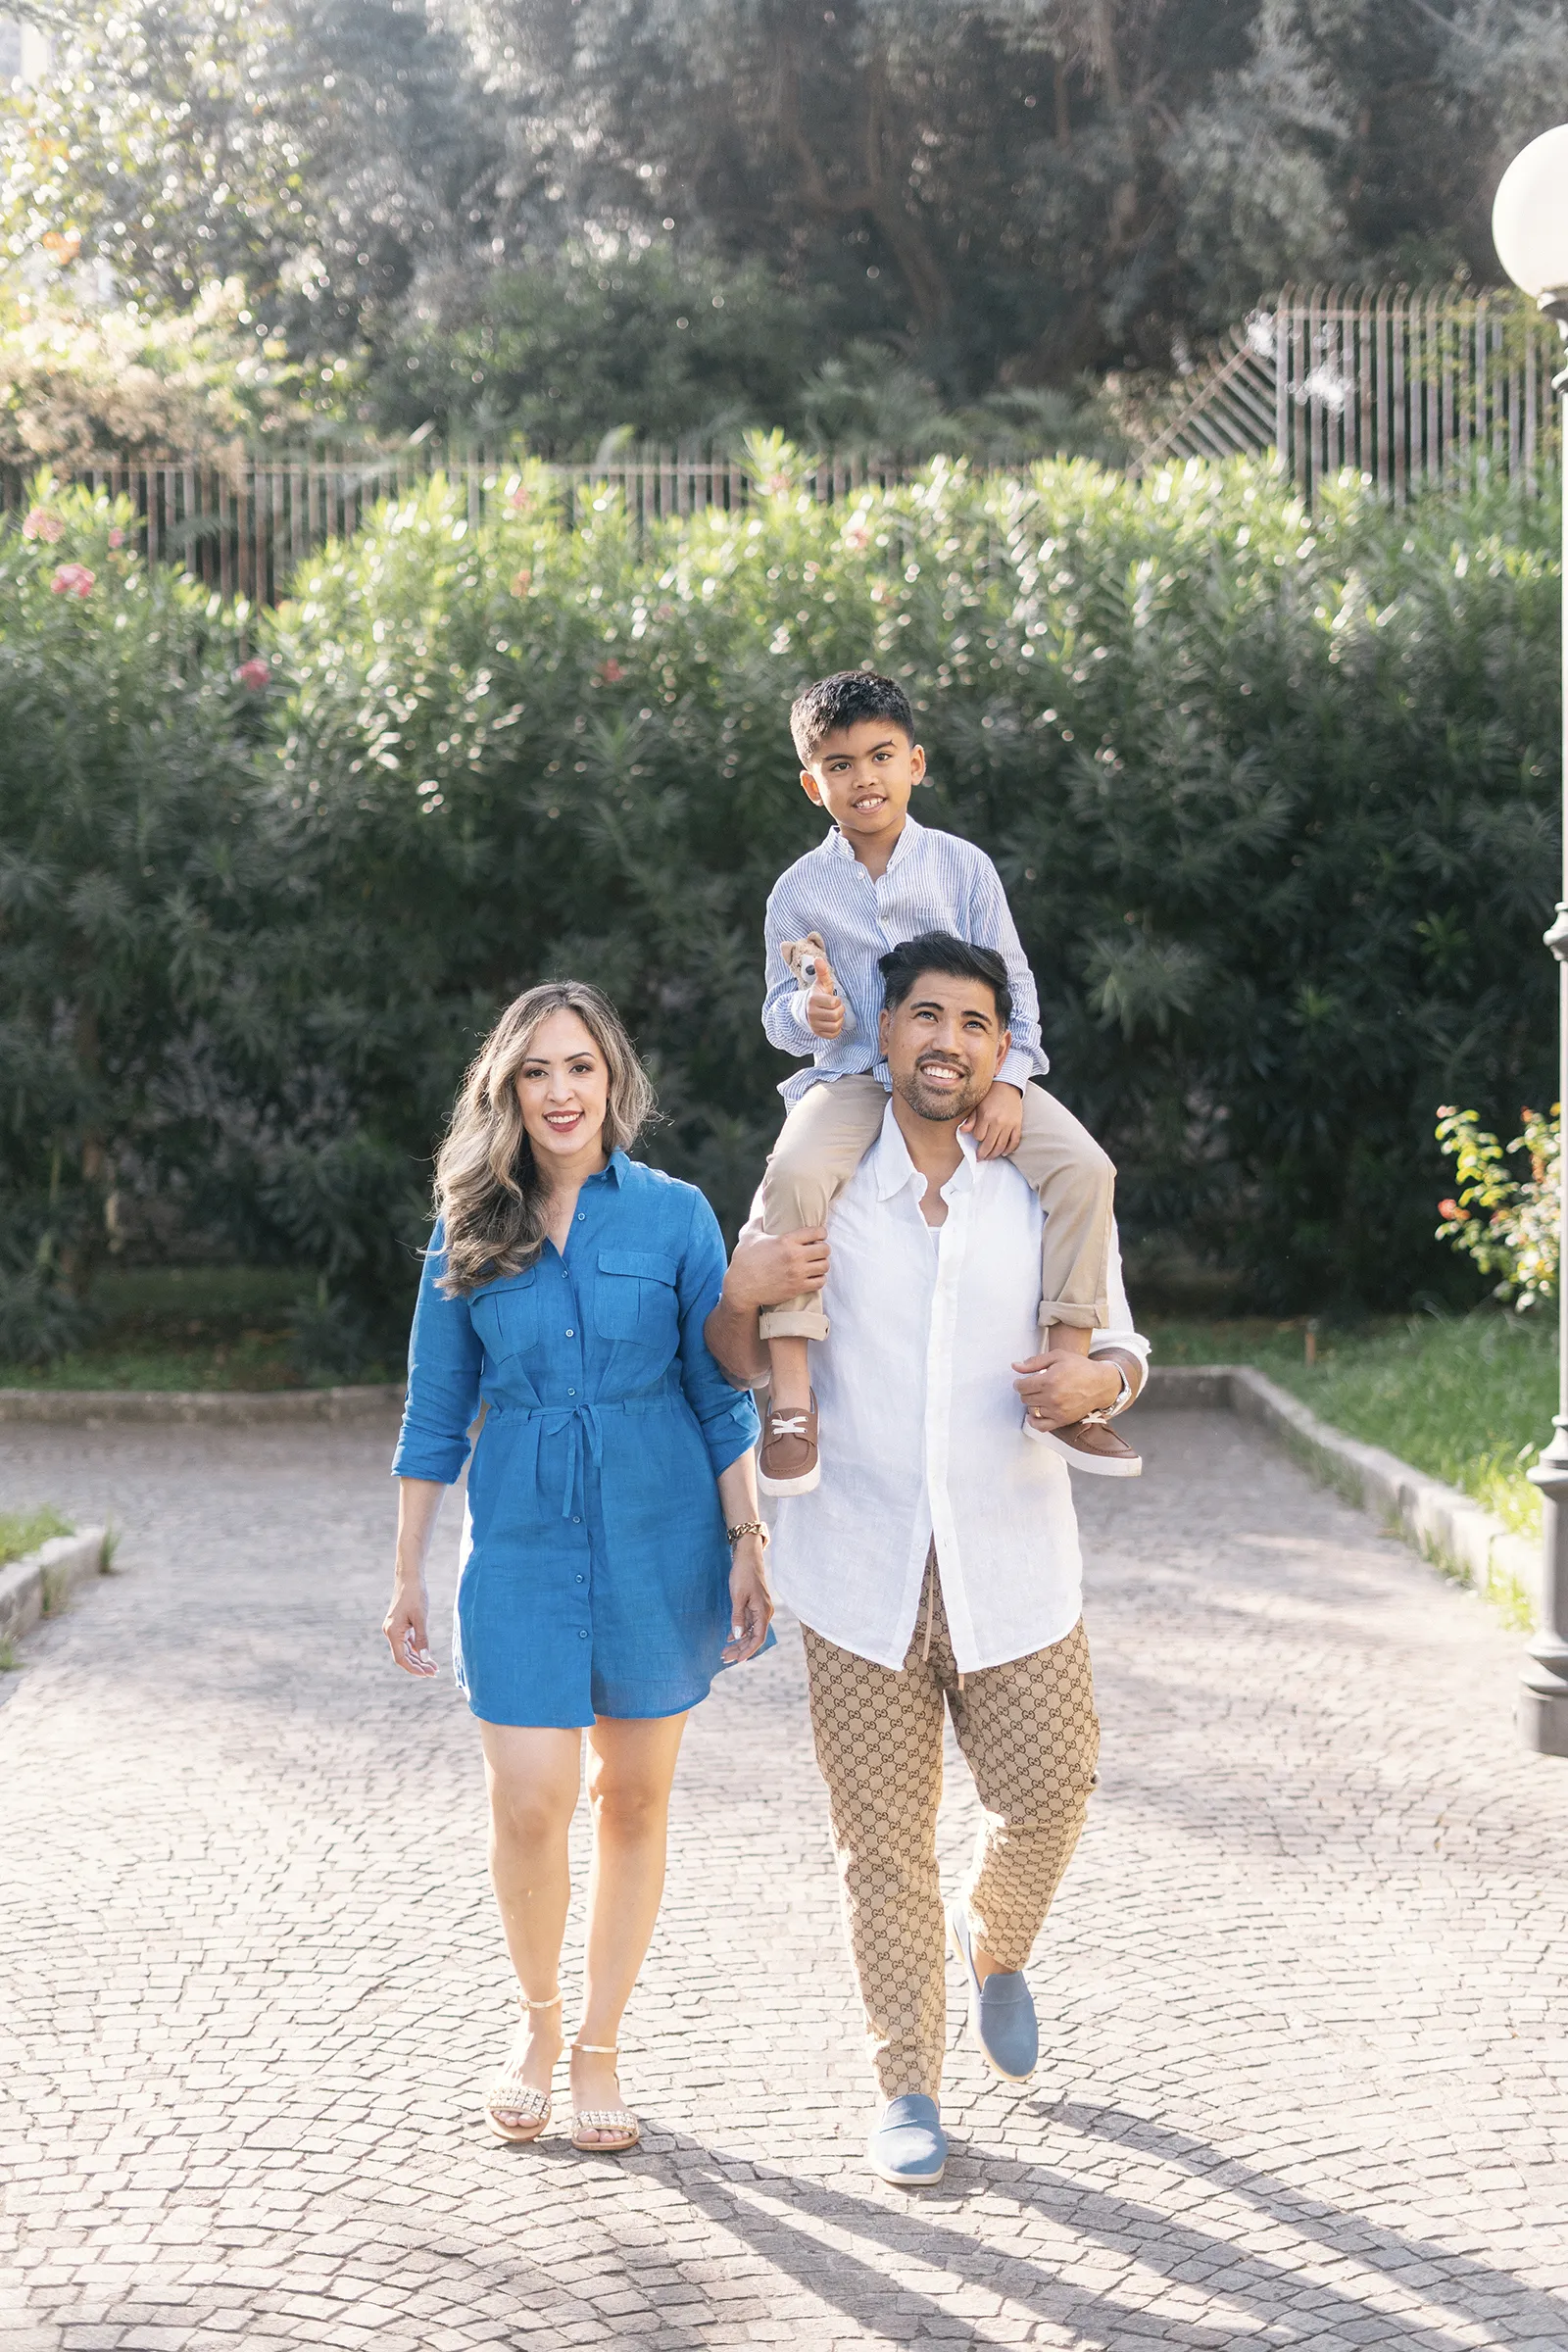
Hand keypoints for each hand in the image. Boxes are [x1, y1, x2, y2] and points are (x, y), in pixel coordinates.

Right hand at [382, 1579, 437, 1677]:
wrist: (410, 1577)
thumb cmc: (415, 1595)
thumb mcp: (421, 1618)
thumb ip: (422, 1639)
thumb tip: (426, 1658)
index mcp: (392, 1632)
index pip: (401, 1658)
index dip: (413, 1668)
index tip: (427, 1674)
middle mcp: (391, 1632)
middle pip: (404, 1656)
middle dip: (419, 1665)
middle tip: (434, 1673)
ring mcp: (395, 1629)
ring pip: (407, 1650)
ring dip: (419, 1659)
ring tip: (434, 1667)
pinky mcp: (401, 1625)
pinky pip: (408, 1642)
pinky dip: (418, 1649)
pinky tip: (428, 1656)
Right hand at [723, 1224, 829, 1311]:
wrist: (741, 1288)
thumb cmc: (744, 1261)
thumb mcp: (749, 1236)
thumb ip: (758, 1222)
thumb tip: (763, 1213)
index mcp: (785, 1241)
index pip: (816, 1232)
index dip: (821, 1232)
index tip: (819, 1235)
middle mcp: (794, 1256)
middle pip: (825, 1249)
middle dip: (823, 1248)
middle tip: (817, 1250)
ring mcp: (797, 1273)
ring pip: (824, 1266)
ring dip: (821, 1264)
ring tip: (815, 1264)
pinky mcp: (798, 1288)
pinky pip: (820, 1282)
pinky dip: (819, 1279)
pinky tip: (812, 1276)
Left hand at [723, 1536, 773, 1662]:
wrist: (747, 1557)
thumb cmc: (743, 1574)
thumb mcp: (738, 1596)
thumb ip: (738, 1617)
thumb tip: (738, 1636)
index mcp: (763, 1612)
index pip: (758, 1638)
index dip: (748, 1651)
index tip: (737, 1660)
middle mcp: (764, 1613)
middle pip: (754, 1637)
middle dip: (740, 1649)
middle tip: (724, 1657)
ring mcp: (760, 1610)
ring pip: (750, 1631)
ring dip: (739, 1642)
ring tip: (725, 1651)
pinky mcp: (754, 1606)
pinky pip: (748, 1624)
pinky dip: (739, 1632)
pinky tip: (729, 1638)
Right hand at [788, 938, 844, 1039]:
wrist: (806, 1009)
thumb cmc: (818, 995)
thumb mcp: (821, 983)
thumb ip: (822, 972)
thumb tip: (818, 959)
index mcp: (813, 1000)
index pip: (834, 1002)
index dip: (837, 1000)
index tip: (833, 999)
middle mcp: (812, 1013)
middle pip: (836, 1015)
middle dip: (839, 1010)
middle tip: (835, 1007)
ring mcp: (814, 1025)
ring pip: (835, 1026)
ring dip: (838, 1020)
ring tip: (834, 1014)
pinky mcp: (818, 1033)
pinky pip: (833, 1034)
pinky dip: (836, 1029)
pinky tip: (832, 1022)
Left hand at [962, 1078, 1022, 1159]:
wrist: (1008, 1085)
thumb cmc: (990, 1095)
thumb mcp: (977, 1105)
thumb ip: (971, 1119)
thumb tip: (963, 1131)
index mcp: (986, 1116)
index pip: (979, 1136)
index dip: (976, 1139)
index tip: (977, 1138)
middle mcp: (998, 1122)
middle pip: (989, 1145)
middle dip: (983, 1154)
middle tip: (980, 1158)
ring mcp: (1009, 1124)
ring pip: (1001, 1146)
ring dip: (995, 1154)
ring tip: (990, 1157)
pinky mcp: (1018, 1125)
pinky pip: (1014, 1142)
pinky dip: (1009, 1149)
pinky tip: (1004, 1153)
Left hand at [1012, 1349, 1122, 1431]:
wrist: (1101, 1384)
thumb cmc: (1080, 1368)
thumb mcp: (1057, 1356)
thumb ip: (1034, 1362)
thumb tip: (1015, 1366)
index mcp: (1049, 1380)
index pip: (1021, 1386)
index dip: (1018, 1383)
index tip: (1021, 1382)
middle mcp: (1052, 1397)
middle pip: (1025, 1398)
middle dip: (1026, 1391)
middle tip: (1033, 1386)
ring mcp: (1057, 1411)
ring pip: (1032, 1410)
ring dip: (1032, 1402)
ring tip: (1040, 1395)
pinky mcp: (1062, 1420)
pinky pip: (1041, 1426)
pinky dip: (1034, 1421)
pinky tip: (1033, 1414)